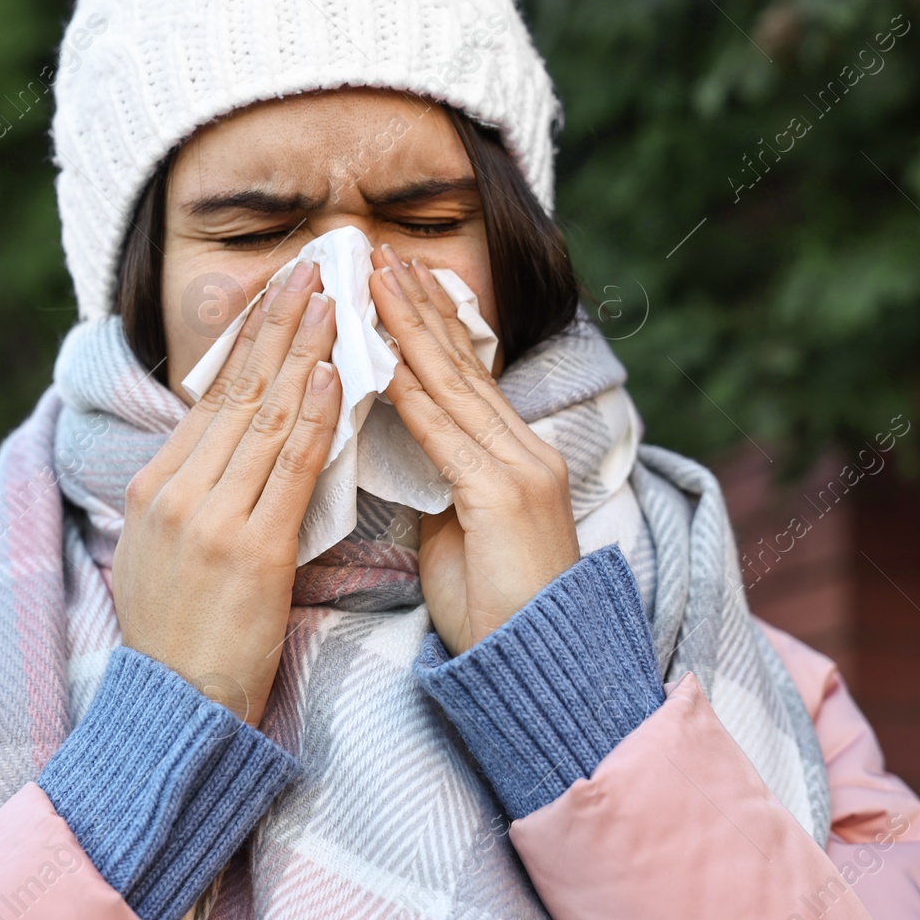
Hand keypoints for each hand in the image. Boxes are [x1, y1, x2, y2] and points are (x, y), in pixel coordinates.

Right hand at [112, 260, 340, 725]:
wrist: (176, 708)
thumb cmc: (182, 636)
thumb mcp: (168, 552)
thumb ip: (196, 495)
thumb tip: (230, 448)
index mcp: (158, 486)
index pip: (212, 397)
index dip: (252, 341)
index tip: (281, 295)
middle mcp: (179, 490)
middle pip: (237, 391)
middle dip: (278, 323)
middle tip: (313, 267)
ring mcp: (211, 517)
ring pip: (264, 416)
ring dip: (303, 351)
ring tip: (333, 299)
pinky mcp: (251, 549)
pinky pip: (289, 469)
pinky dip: (313, 417)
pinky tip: (333, 376)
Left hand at [369, 242, 580, 654]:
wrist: (543, 666)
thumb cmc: (497, 611)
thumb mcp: (459, 535)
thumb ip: (437, 487)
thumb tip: (398, 456)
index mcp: (514, 458)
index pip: (466, 378)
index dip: (430, 327)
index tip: (396, 284)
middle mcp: (523, 451)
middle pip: (463, 363)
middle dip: (418, 305)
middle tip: (380, 254)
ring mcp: (518, 468)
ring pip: (455, 383)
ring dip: (410, 327)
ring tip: (377, 278)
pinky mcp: (502, 495)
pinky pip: (445, 432)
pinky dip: (410, 390)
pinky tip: (381, 356)